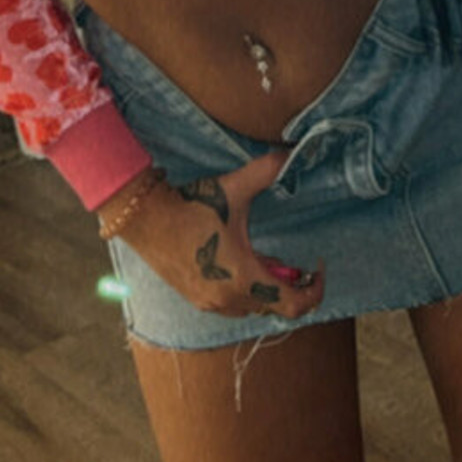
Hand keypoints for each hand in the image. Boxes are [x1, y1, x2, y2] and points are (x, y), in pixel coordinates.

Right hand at [100, 149, 324, 320]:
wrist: (144, 218)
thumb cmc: (190, 206)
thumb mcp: (233, 188)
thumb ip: (267, 172)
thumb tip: (291, 155)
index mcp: (243, 277)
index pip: (292, 304)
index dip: (314, 292)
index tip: (317, 270)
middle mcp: (228, 299)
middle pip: (274, 306)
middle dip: (289, 284)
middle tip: (292, 261)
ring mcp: (209, 302)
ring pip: (252, 307)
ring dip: (266, 288)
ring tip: (265, 258)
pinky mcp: (196, 298)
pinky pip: (232, 304)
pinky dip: (245, 289)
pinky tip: (239, 261)